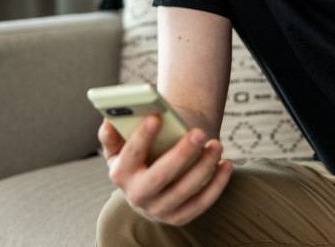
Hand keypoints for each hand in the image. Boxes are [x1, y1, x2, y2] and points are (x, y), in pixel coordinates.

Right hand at [98, 115, 232, 225]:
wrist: (147, 189)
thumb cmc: (135, 159)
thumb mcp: (118, 147)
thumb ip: (112, 133)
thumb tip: (110, 120)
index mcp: (120, 174)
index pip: (131, 154)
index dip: (142, 137)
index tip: (156, 117)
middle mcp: (137, 196)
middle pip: (160, 176)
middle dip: (181, 154)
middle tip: (199, 133)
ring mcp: (159, 210)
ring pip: (185, 190)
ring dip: (204, 166)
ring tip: (216, 145)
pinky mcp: (179, 218)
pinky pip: (202, 203)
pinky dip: (216, 184)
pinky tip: (225, 164)